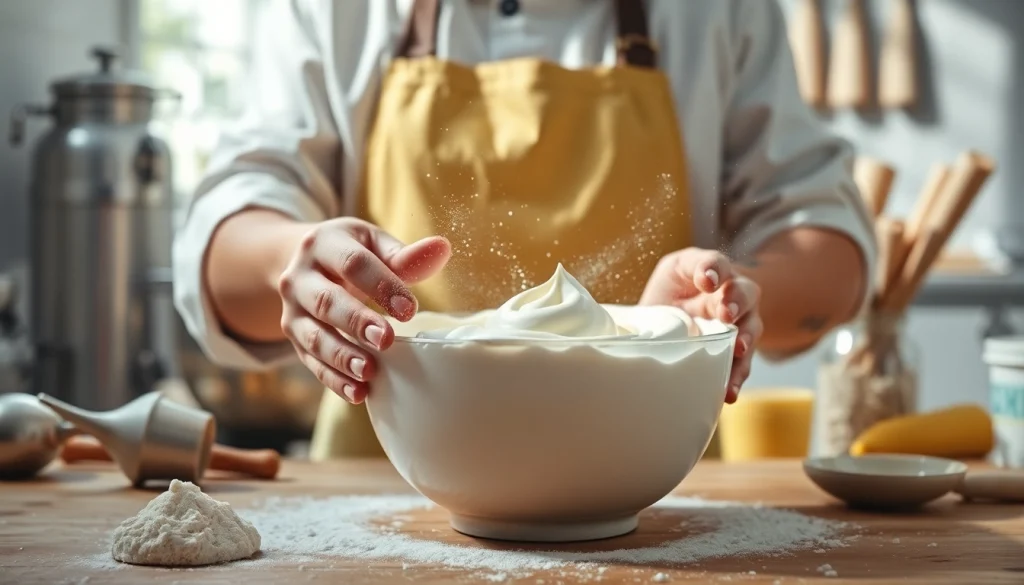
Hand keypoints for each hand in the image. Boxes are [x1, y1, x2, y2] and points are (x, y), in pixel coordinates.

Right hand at [277, 218, 450, 403]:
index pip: (352, 263)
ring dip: (342, 357)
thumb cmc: (350, 253)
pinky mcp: (293, 338)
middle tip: (386, 340)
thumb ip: (404, 255)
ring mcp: (292, 310)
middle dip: (356, 322)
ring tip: (370, 371)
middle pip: (326, 301)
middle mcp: (299, 277)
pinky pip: (311, 362)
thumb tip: (442, 249)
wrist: (304, 264)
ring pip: (313, 336)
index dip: (381, 285)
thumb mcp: (373, 245)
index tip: (410, 309)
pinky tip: (358, 392)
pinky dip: (334, 380)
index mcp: (323, 244)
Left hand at [639, 248, 762, 403]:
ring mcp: (739, 324)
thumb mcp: (671, 273)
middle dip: (736, 302)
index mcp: (714, 273)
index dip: (713, 270)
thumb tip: (669, 295)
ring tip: (739, 350)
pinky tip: (728, 391)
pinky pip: (740, 365)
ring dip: (745, 340)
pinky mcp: (736, 352)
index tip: (706, 281)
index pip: (717, 264)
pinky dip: (735, 378)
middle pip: (745, 294)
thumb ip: (675, 277)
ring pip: (749, 329)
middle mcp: (733, 296)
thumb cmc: (676, 288)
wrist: (678, 314)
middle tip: (725, 314)